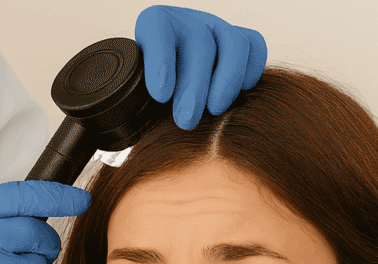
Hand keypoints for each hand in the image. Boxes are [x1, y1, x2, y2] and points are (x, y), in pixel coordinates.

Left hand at [135, 5, 266, 129]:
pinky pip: (254, 46)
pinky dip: (251, 70)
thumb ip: (130, 102)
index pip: (157, 29)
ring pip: (232, 42)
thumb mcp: (132, 94)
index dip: (161, 60)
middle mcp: (186, 22)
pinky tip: (241, 94)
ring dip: (226, 80)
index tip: (160, 95)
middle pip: (198, 42)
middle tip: (186, 119)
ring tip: (214, 110)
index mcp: (154, 25)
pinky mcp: (238, 42)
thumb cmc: (147, 96)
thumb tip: (123, 127)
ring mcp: (215, 29)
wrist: (166, 92)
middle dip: (193, 85)